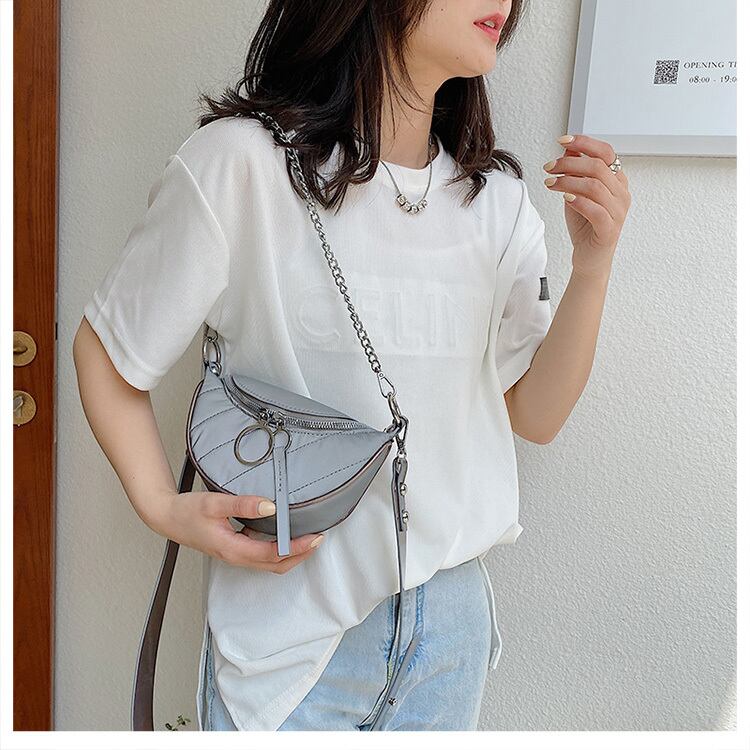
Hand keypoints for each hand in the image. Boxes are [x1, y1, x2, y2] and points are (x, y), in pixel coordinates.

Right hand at [150, 489, 324, 573]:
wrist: (167, 517)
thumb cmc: (187, 511)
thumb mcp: (215, 503)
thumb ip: (244, 504)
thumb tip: (271, 506)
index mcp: (233, 549)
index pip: (273, 554)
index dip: (296, 548)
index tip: (315, 538)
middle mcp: (236, 557)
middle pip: (276, 565)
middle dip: (300, 555)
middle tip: (318, 539)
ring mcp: (235, 555)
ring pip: (269, 563)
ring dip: (291, 554)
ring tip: (308, 538)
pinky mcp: (234, 549)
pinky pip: (261, 555)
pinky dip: (278, 549)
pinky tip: (284, 533)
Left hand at [543, 134, 630, 278]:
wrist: (589, 256)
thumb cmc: (584, 224)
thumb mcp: (576, 192)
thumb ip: (575, 172)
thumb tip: (568, 149)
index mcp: (616, 181)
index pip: (606, 152)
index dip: (585, 143)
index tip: (562, 141)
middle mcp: (621, 193)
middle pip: (598, 167)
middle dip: (569, 163)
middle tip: (549, 168)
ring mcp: (618, 212)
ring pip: (595, 186)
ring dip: (568, 181)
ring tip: (550, 183)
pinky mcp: (609, 229)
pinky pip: (596, 210)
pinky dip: (579, 201)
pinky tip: (565, 198)